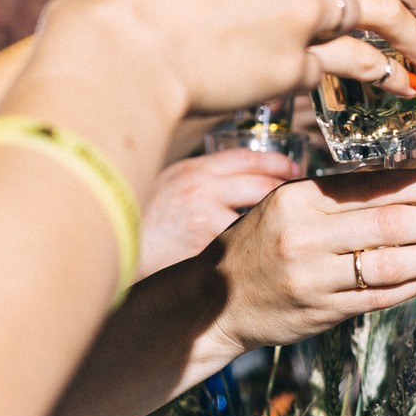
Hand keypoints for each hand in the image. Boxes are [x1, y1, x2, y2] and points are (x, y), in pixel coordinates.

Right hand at [135, 150, 298, 279]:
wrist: (108, 257)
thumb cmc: (135, 228)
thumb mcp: (165, 190)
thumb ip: (198, 183)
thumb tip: (240, 185)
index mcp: (190, 170)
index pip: (247, 158)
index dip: (277, 163)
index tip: (295, 171)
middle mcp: (199, 187)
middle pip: (261, 182)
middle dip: (288, 191)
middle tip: (307, 203)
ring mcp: (202, 216)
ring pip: (259, 215)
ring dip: (279, 224)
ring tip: (294, 232)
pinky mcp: (204, 247)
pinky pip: (245, 245)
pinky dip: (260, 250)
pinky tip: (270, 257)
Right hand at [209, 166, 415, 349]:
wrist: (214, 301)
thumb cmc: (258, 246)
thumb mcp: (286, 206)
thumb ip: (337, 196)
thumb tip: (406, 185)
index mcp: (298, 199)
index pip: (373, 185)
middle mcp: (306, 236)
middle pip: (388, 223)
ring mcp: (314, 277)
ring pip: (390, 264)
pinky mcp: (321, 311)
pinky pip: (379, 297)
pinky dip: (413, 285)